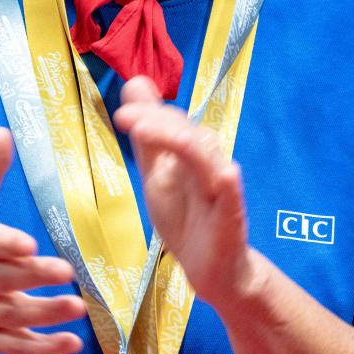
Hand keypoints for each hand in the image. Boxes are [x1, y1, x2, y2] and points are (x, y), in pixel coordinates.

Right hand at [0, 128, 85, 353]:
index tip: (27, 244)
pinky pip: (14, 347)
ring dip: (45, 314)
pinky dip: (42, 349)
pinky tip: (71, 344)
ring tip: (77, 307)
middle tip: (66, 272)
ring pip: (11, 316)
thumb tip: (3, 131)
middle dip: (33, 277)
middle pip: (1, 279)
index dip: (4, 244)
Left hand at [114, 76, 251, 307]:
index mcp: (188, 153)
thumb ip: (148, 135)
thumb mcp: (157, 173)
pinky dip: (227, 179)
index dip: (149, 112)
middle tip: (126, 117)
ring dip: (179, 139)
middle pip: (189, 132)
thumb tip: (135, 84)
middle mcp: (207, 163)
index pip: (173, 123)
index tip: (121, 115)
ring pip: (207, 155)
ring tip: (145, 131)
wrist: (212, 269)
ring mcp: (221, 187)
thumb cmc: (185, 218)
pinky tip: (222, 173)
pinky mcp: (232, 214)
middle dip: (158, 120)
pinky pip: (232, 192)